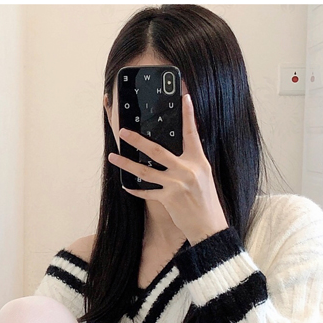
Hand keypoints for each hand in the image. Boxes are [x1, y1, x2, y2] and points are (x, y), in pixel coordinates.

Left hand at [107, 93, 228, 246]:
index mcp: (198, 161)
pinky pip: (147, 192)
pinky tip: (126, 185)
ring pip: (145, 171)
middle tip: (123, 132)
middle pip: (157, 151)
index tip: (184, 97)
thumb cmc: (206, 201)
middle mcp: (186, 170)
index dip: (188, 114)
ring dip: (126, 164)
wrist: (209, 226)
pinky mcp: (168, 200)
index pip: (192, 133)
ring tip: (113, 156)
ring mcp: (176, 185)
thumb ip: (190, 162)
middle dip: (137, 140)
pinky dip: (135, 189)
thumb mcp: (204, 176)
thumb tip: (176, 152)